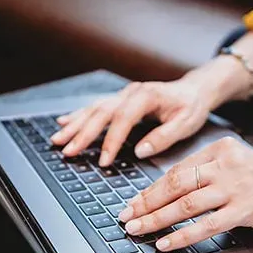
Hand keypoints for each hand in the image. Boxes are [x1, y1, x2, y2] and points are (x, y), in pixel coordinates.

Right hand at [50, 80, 212, 166]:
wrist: (194, 91)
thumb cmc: (191, 107)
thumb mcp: (186, 124)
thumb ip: (164, 137)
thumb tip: (140, 151)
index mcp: (147, 96)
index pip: (123, 119)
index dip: (111, 141)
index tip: (103, 162)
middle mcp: (131, 92)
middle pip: (101, 113)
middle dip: (82, 133)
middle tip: (67, 151)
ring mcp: (124, 94)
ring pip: (94, 108)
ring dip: (75, 124)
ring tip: (58, 139)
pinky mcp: (121, 99)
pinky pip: (96, 106)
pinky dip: (79, 115)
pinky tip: (64, 121)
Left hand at [118, 137, 252, 251]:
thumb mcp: (241, 170)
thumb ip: (211, 176)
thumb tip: (173, 196)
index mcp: (221, 150)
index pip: (177, 170)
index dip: (152, 189)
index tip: (135, 203)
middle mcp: (226, 163)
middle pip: (175, 183)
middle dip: (145, 203)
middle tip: (126, 217)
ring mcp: (237, 184)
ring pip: (185, 203)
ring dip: (156, 219)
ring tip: (137, 229)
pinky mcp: (248, 207)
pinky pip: (206, 224)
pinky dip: (182, 235)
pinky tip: (166, 243)